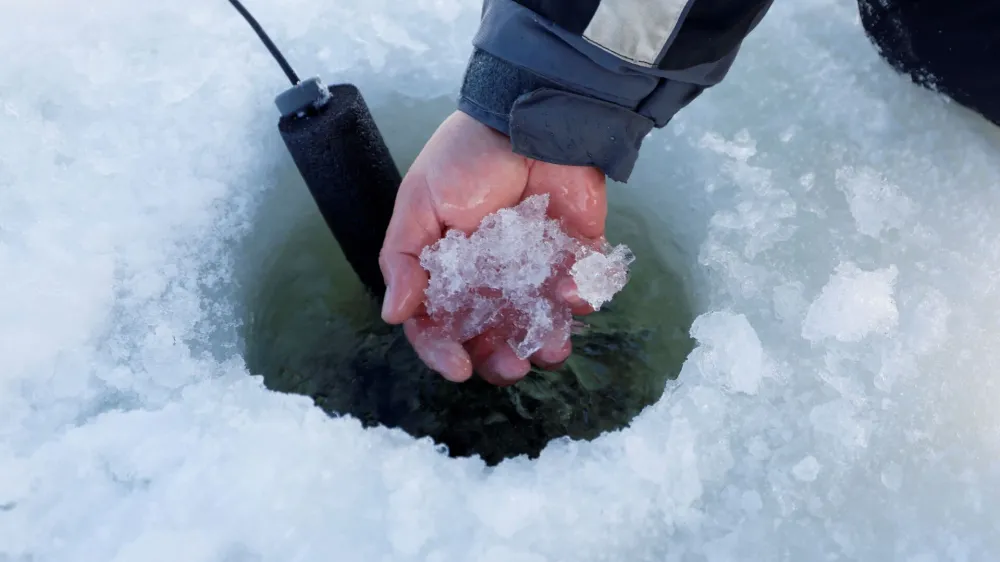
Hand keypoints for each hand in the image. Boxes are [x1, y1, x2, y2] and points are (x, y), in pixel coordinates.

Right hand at [379, 110, 606, 385]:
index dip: (442, 350)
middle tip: (512, 365)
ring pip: (541, 324)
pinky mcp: (576, 254)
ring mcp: (535, 270)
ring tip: (551, 346)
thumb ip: (404, 260)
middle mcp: (490, 279)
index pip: (439, 324)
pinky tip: (571, 288)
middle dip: (501, 359)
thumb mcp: (419, 202)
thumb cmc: (465, 156)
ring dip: (546, 342)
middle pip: (493, 337)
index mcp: (447, 271)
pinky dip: (581, 298)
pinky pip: (584, 290)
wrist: (528, 113)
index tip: (457, 367)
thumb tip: (393, 315)